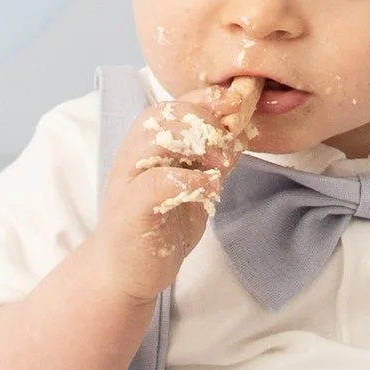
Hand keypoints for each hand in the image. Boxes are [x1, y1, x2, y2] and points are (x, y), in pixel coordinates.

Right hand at [95, 75, 262, 300]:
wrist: (125, 271)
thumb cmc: (161, 224)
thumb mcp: (195, 185)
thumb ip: (214, 159)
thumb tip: (243, 131)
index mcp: (149, 144)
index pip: (175, 105)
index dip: (207, 98)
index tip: (237, 102)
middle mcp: (134, 156)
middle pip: (164, 115)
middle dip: (203, 118)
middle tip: (231, 138)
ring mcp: (128, 181)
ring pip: (153, 140)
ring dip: (194, 144)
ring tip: (222, 162)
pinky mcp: (130, 210)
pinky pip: (153, 184)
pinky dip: (185, 180)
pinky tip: (210, 186)